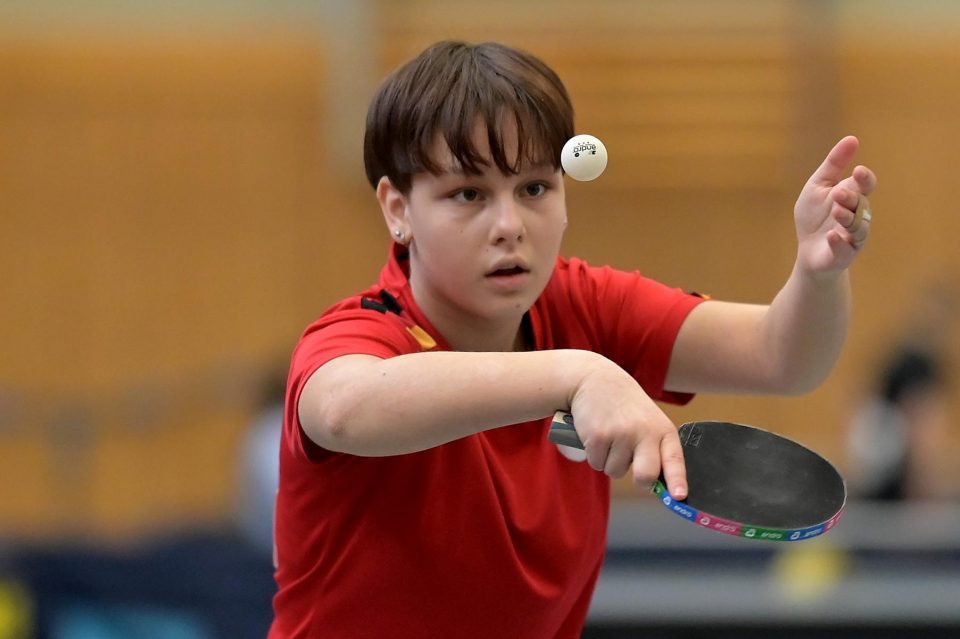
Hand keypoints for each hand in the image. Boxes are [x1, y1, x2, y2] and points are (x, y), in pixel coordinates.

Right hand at [569, 357, 686, 497]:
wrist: (595, 380)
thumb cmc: (625, 407)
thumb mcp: (647, 422)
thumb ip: (654, 449)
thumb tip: (653, 486)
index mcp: (662, 430)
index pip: (674, 459)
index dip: (677, 480)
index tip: (678, 497)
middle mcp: (644, 432)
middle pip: (646, 476)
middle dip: (640, 481)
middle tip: (634, 469)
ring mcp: (621, 434)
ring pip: (615, 471)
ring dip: (610, 461)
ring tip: (611, 436)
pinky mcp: (599, 436)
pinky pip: (597, 464)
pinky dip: (594, 455)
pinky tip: (597, 434)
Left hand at [793, 136, 877, 277]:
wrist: (808, 250)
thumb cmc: (814, 216)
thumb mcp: (818, 186)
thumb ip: (834, 164)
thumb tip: (852, 138)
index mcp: (853, 196)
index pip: (866, 185)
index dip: (865, 179)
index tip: (858, 171)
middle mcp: (858, 216)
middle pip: (861, 204)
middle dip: (851, 198)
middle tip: (838, 193)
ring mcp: (852, 236)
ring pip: (858, 227)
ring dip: (848, 218)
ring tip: (836, 211)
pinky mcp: (843, 254)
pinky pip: (846, 249)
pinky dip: (839, 242)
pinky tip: (832, 236)